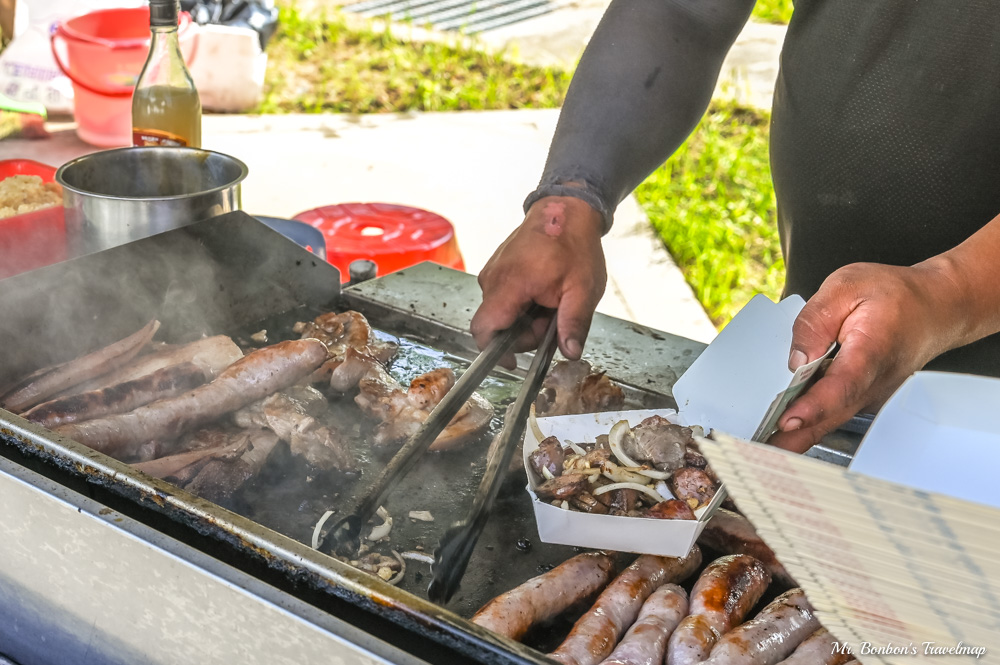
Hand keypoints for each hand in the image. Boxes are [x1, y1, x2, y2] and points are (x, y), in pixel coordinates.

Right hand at [471, 196, 606, 366]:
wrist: (566, 209)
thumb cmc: (574, 245)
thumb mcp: (583, 289)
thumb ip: (574, 324)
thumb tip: (569, 353)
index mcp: (509, 286)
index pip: (483, 329)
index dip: (494, 352)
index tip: (514, 362)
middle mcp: (492, 279)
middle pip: (496, 325)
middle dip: (524, 333)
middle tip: (553, 320)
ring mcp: (492, 272)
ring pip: (501, 312)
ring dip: (525, 317)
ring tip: (551, 301)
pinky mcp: (497, 268)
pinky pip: (503, 297)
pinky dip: (522, 303)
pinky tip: (543, 292)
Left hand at [769, 261, 963, 452]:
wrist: (934, 308)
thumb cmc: (894, 296)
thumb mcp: (846, 287)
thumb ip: (815, 320)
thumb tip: (795, 357)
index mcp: (871, 350)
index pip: (842, 385)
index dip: (814, 406)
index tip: (788, 420)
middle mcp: (874, 382)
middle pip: (832, 414)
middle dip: (796, 435)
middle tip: (759, 446)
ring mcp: (870, 396)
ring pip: (830, 420)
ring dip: (798, 435)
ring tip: (762, 443)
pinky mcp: (863, 399)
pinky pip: (832, 414)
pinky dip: (807, 423)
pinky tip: (782, 429)